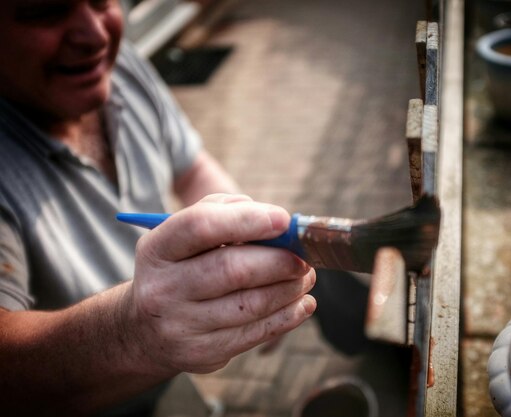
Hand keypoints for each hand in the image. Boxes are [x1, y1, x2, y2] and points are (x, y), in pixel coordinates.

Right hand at [125, 194, 316, 373]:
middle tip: (304, 257)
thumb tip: (274, 219)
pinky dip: (287, 316)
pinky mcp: (201, 354)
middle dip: (279, 261)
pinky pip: (255, 334)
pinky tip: (302, 304)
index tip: (284, 220)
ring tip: (306, 277)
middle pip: (231, 269)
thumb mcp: (184, 234)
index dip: (247, 220)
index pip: (200, 226)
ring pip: (250, 305)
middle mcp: (162, 288)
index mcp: (156, 249)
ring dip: (289, 289)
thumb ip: (224, 212)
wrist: (145, 329)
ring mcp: (180, 325)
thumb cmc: (181, 266)